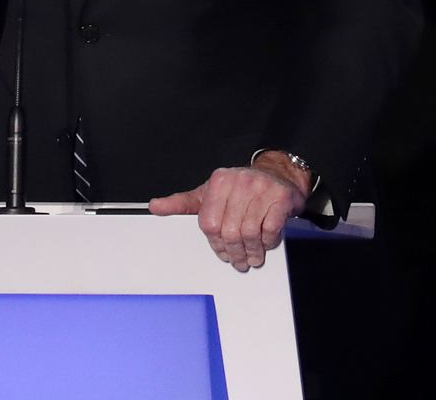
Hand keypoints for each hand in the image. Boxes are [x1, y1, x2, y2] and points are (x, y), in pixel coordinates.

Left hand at [148, 154, 310, 271]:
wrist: (276, 173)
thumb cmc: (239, 188)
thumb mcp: (208, 192)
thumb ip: (182, 203)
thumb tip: (154, 207)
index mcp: (218, 182)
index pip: (209, 222)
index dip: (215, 243)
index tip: (221, 253)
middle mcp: (238, 183)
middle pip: (230, 230)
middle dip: (234, 252)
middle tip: (238, 261)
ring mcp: (261, 189)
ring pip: (249, 232)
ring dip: (251, 251)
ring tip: (252, 257)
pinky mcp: (280, 197)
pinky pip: (270, 228)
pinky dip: (267, 241)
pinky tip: (265, 244)